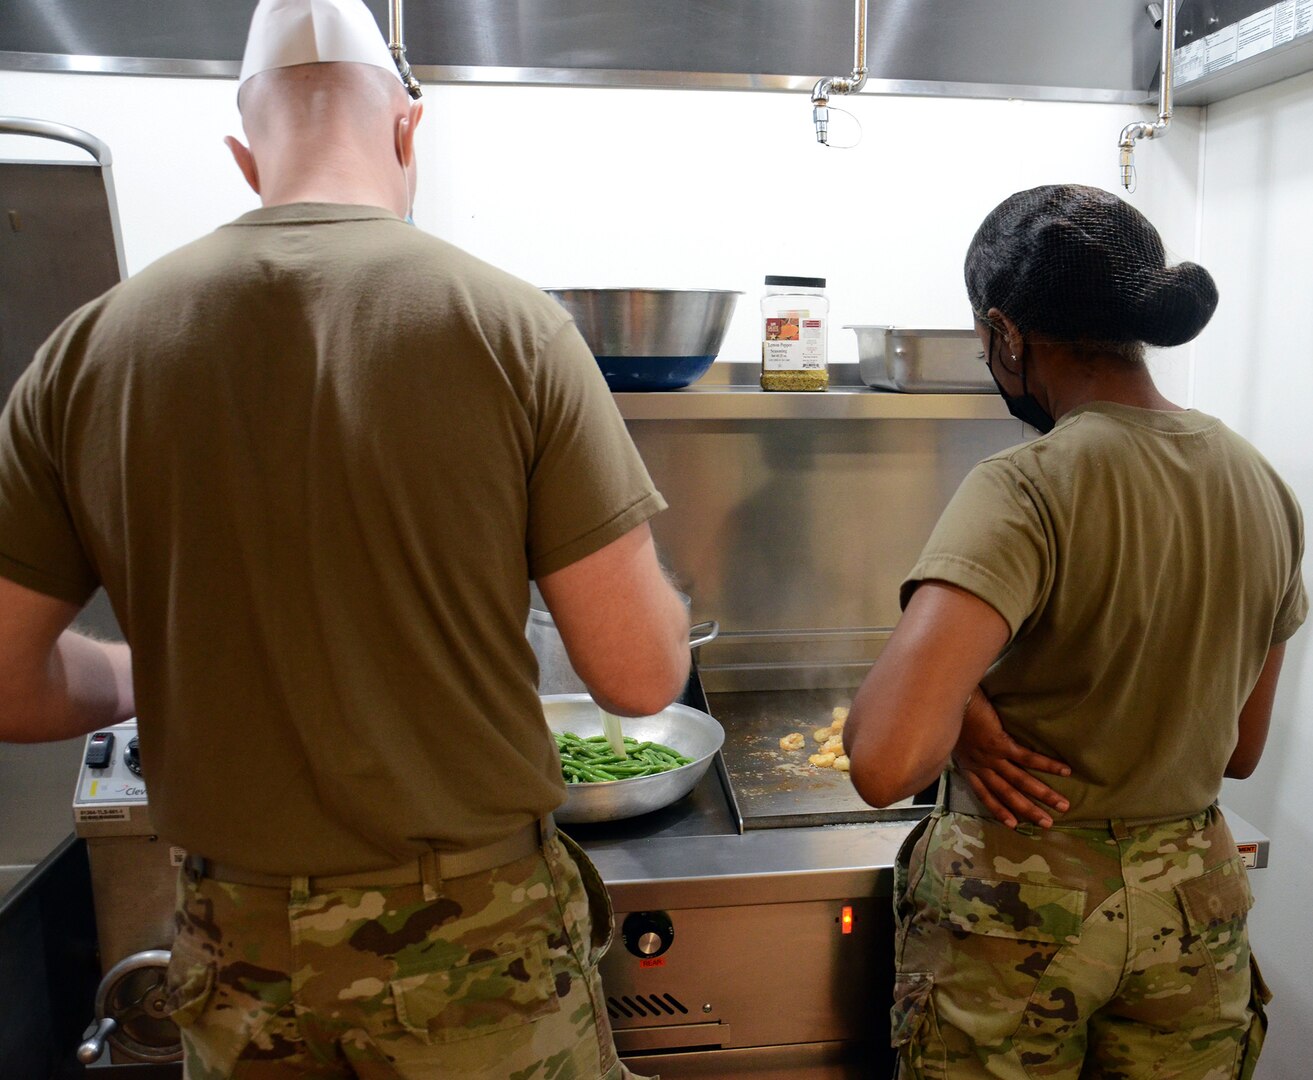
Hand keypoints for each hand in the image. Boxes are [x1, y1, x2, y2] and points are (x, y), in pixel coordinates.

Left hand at [953, 689, 1070, 828]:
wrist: (948, 698)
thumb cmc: (951, 712)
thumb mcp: (953, 737)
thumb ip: (964, 748)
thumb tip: (974, 748)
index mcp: (967, 765)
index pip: (984, 794)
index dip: (998, 809)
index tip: (1013, 824)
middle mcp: (979, 766)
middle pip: (1006, 794)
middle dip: (1028, 810)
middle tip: (1047, 824)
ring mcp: (990, 757)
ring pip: (1020, 780)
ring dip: (1043, 794)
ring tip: (1062, 805)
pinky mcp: (1000, 743)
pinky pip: (1027, 758)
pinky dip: (1047, 765)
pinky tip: (1064, 770)